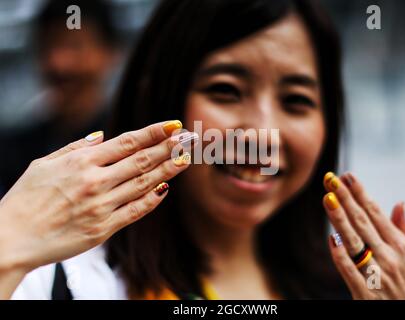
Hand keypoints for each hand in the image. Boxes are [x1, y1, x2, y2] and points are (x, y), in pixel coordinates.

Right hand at [0, 120, 194, 296]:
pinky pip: (135, 211)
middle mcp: (95, 181)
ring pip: (144, 184)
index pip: (128, 141)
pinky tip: (166, 189)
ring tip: (185, 160)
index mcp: (81, 161)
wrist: (12, 238)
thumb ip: (75, 148)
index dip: (154, 132)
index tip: (173, 125)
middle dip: (169, 148)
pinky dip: (152, 199)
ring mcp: (101, 205)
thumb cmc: (25, 198)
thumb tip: (102, 136)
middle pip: (142, 160)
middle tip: (188, 139)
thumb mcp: (44, 163)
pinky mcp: (104, 228)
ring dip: (168, 170)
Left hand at [322, 172, 404, 298]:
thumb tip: (399, 203)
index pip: (376, 213)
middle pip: (362, 222)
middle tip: (331, 180)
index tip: (347, 176)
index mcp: (401, 246)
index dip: (360, 194)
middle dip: (346, 199)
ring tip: (327, 199)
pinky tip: (331, 239)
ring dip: (340, 219)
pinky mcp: (366, 293)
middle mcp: (389, 256)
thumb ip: (403, 229)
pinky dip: (341, 255)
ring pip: (354, 241)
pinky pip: (350, 271)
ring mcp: (378, 274)